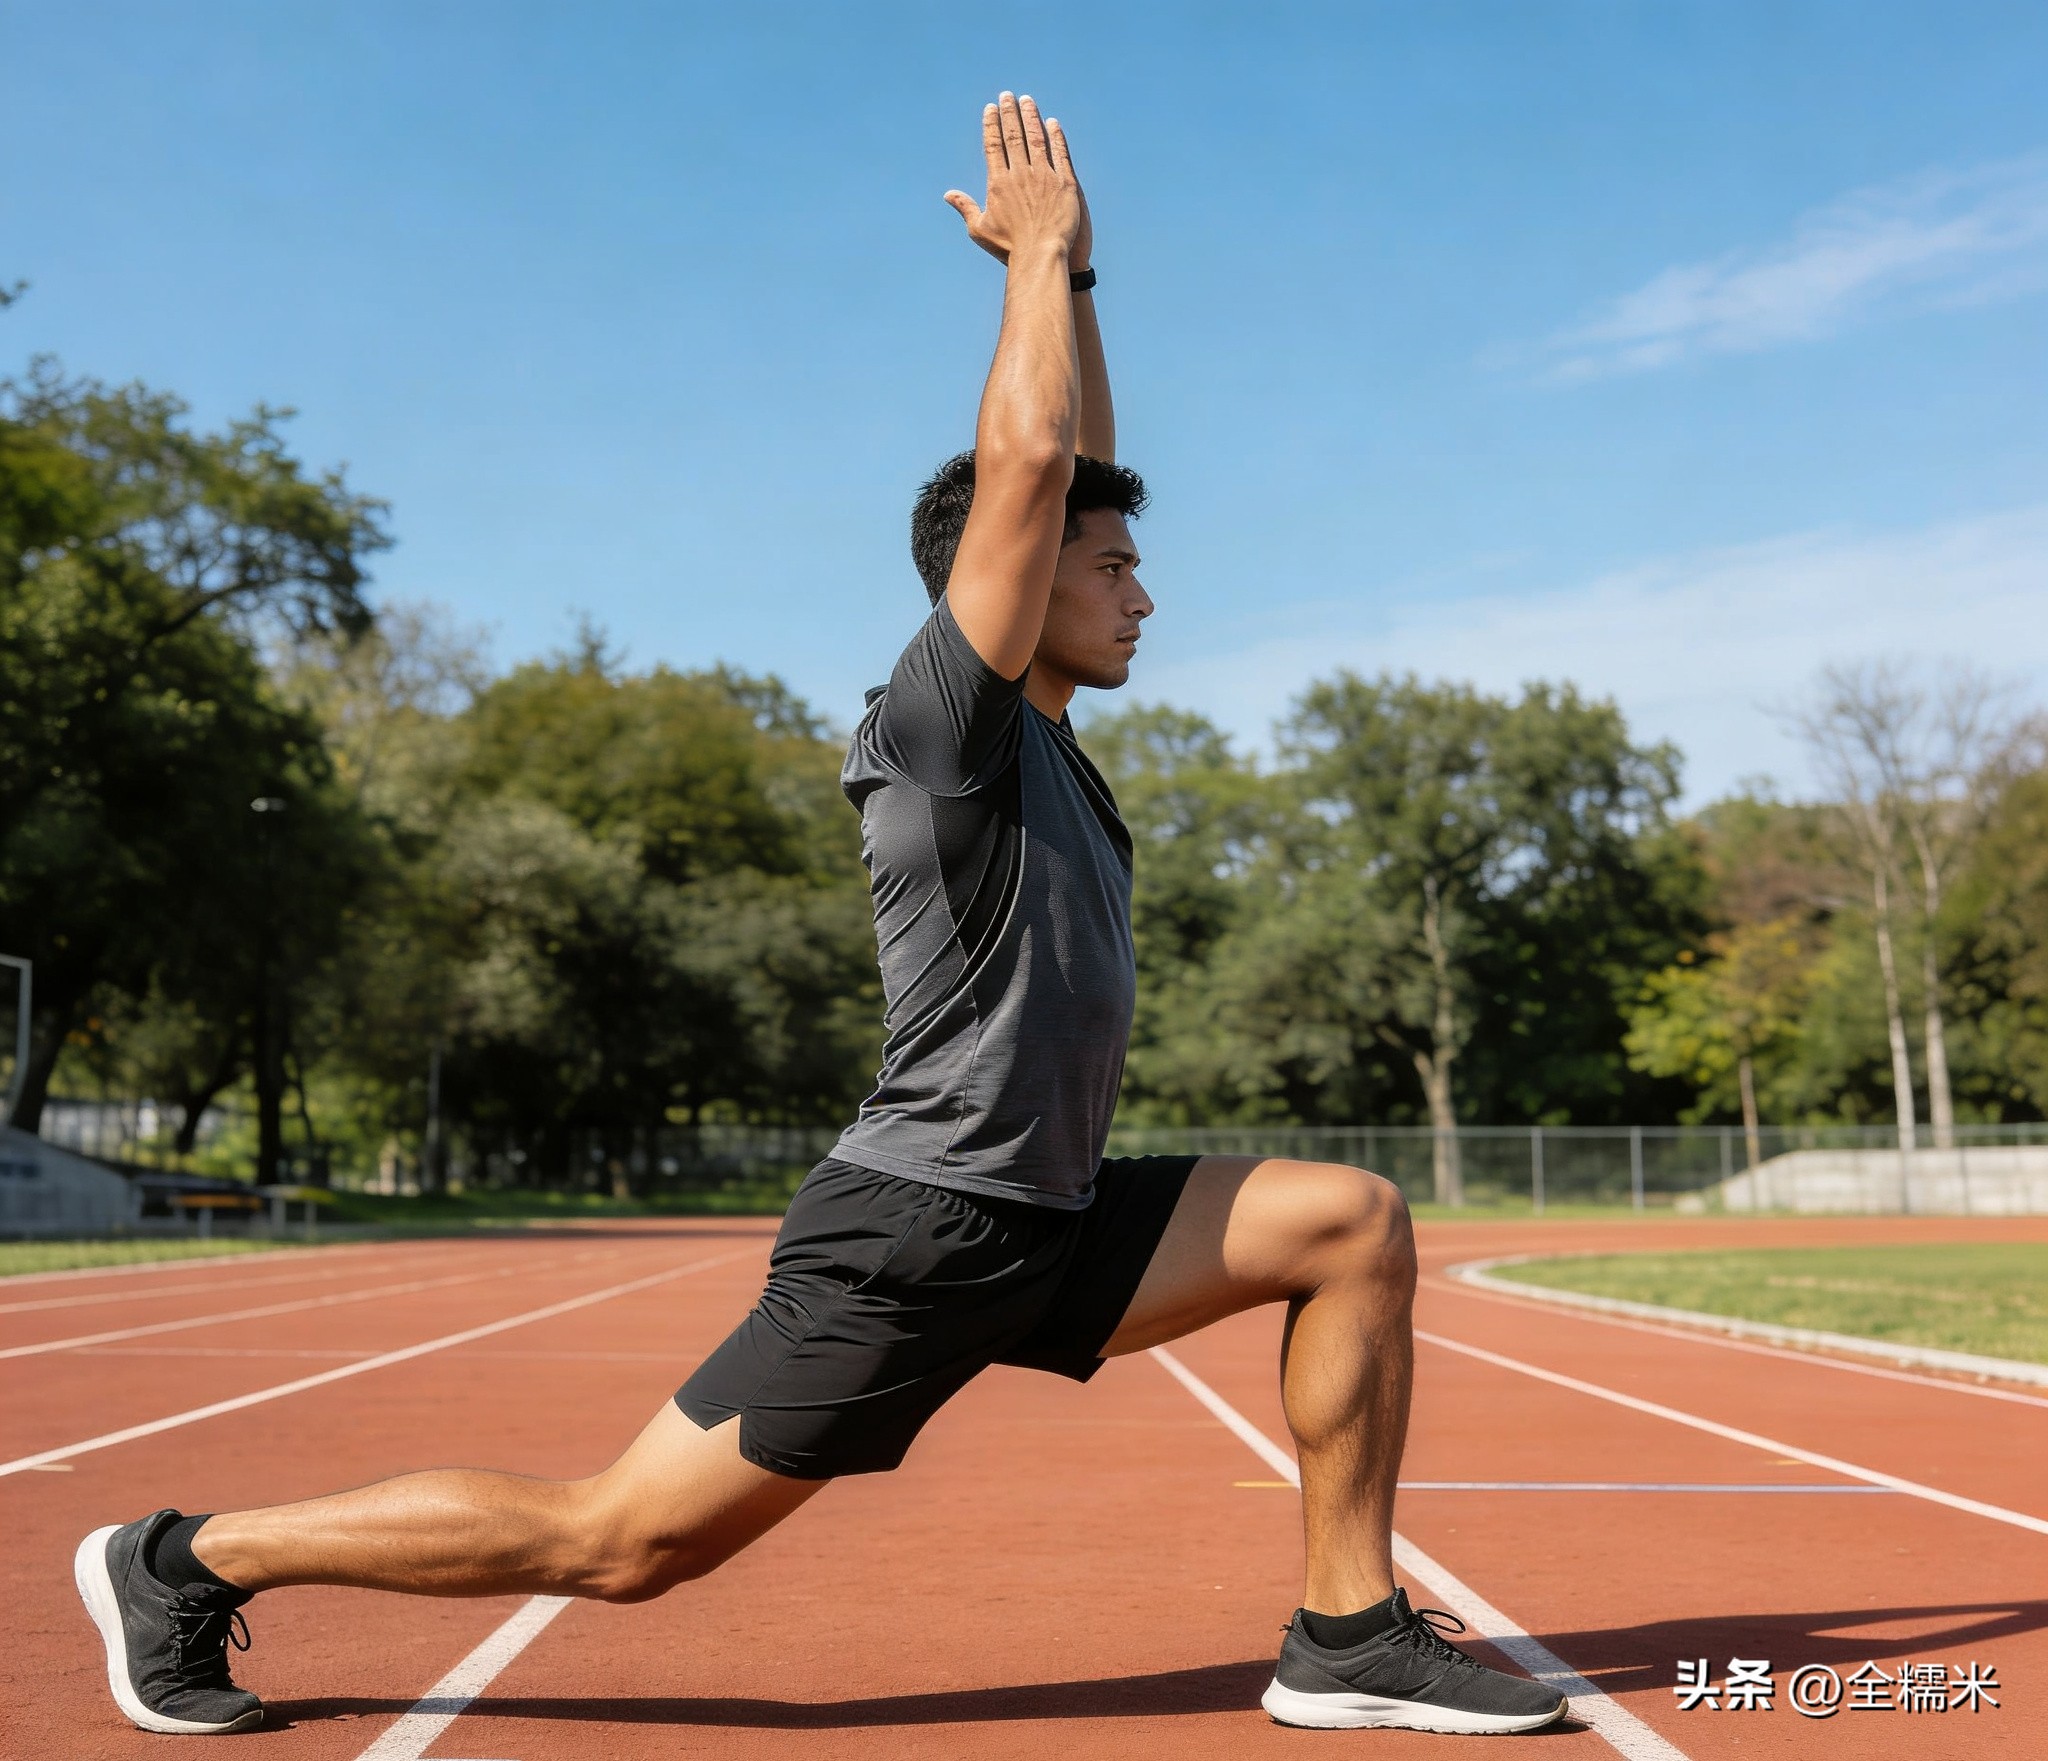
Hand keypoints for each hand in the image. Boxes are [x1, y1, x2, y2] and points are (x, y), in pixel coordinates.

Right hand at [943, 93, 1081, 268]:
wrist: (1041, 258)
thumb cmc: (1009, 249)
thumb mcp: (980, 230)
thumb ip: (965, 208)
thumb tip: (948, 195)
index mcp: (999, 184)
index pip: (994, 145)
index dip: (992, 124)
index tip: (991, 108)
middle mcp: (1020, 175)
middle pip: (1014, 136)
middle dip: (1009, 112)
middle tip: (1007, 95)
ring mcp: (1044, 177)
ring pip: (1036, 139)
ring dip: (1031, 117)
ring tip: (1027, 101)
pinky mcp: (1065, 184)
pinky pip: (1060, 153)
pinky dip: (1056, 136)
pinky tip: (1052, 123)